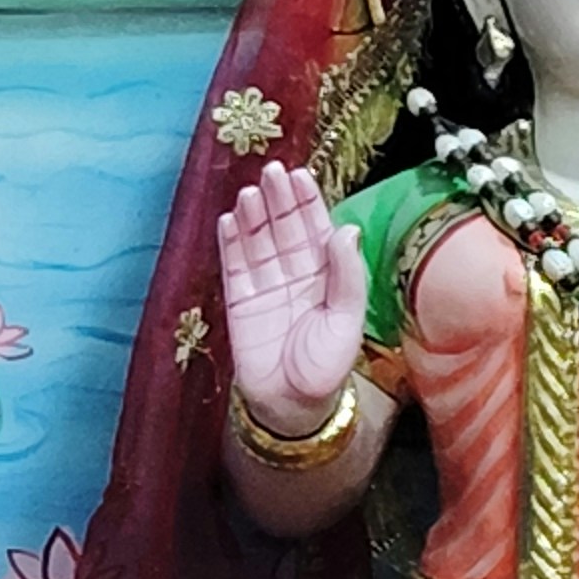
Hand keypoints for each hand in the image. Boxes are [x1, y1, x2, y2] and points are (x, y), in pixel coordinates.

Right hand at [216, 164, 370, 441]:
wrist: (291, 407)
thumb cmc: (325, 368)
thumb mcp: (346, 321)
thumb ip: (347, 276)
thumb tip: (347, 230)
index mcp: (326, 277)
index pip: (316, 230)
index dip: (307, 203)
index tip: (300, 176)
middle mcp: (296, 275)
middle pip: (285, 229)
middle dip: (279, 200)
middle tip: (271, 171)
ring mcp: (265, 286)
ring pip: (259, 242)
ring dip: (254, 216)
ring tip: (251, 192)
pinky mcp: (239, 302)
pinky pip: (234, 266)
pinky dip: (232, 244)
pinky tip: (230, 221)